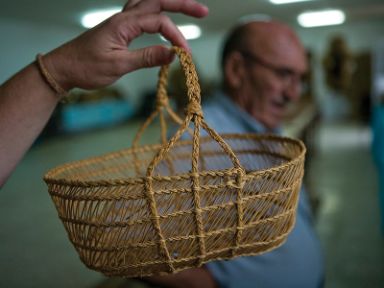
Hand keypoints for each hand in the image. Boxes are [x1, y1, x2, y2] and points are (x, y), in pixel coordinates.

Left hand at [44, 0, 207, 90]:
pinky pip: (141, 12)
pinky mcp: (119, 28)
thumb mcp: (118, 65)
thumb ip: (147, 57)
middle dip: (182, 4)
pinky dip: (156, 12)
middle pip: (157, 1)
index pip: (158, 22)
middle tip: (203, 11)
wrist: (63, 67)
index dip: (176, 36)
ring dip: (169, 4)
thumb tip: (174, 54)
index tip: (186, 54)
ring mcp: (121, 21)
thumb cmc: (87, 67)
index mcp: (123, 23)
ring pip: (149, 3)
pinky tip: (162, 17)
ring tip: (189, 8)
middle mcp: (123, 17)